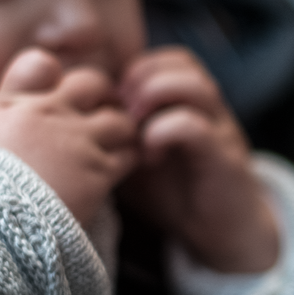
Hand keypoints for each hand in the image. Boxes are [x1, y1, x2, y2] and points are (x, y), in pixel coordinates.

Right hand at [0, 49, 137, 227]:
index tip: (62, 94)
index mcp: (12, 106)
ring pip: (120, 120)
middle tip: (104, 114)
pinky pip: (129, 155)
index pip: (40, 64)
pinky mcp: (99, 172)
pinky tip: (120, 169)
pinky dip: (130, 160)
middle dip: (103, 96)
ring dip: (123, 131)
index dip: (57, 77)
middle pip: (92, 83)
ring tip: (117, 145)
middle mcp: (48, 115)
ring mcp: (77, 142)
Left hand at [118, 47, 278, 272]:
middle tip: (119, 115)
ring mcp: (220, 130)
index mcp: (188, 104)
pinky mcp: (224, 157)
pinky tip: (149, 157)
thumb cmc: (175, 197)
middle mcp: (208, 110)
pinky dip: (164, 133)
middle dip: (140, 81)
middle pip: (179, 60)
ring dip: (154, 99)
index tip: (107, 108)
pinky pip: (194, 126)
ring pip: (193, 83)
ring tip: (134, 129)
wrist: (222, 235)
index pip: (160, 59)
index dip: (128, 74)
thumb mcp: (133, 160)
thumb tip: (68, 121)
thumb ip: (113, 136)